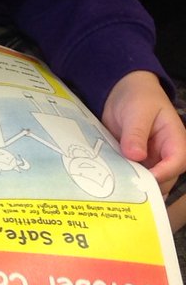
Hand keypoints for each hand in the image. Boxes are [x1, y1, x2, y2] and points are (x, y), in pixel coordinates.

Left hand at [101, 70, 185, 194]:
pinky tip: (108, 186)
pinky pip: (130, 175)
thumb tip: (136, 156)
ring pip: (146, 181)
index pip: (177, 162)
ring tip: (113, 192)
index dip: (162, 174)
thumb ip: (136, 133)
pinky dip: (122, 181)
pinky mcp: (133, 162)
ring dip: (132, 187)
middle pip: (164, 179)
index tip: (141, 181)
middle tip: (122, 193)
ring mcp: (149, 160)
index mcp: (174, 139)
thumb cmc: (137, 97)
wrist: (122, 91)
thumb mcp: (137, 111)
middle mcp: (165, 154)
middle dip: (146, 187)